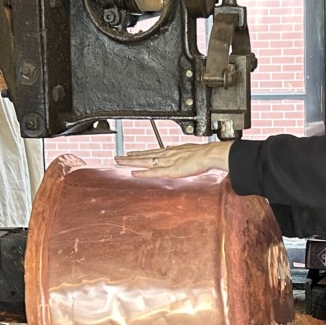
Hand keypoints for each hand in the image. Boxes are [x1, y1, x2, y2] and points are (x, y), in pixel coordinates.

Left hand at [115, 142, 230, 177]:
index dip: (140, 153)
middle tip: (117, 157)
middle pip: (144, 155)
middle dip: (130, 157)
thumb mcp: (188, 152)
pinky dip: (143, 173)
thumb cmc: (202, 154)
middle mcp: (165, 155)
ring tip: (119, 162)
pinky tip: (134, 173)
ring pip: (145, 162)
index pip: (151, 152)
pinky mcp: (170, 170)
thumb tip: (175, 152)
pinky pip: (153, 172)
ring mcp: (166, 162)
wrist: (208, 154)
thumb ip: (180, 154)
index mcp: (170, 151)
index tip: (130, 152)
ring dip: (131, 162)